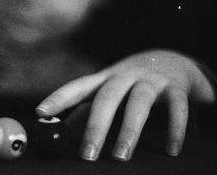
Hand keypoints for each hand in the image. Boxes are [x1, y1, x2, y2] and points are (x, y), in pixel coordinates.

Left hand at [35, 50, 214, 160]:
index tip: (40, 112)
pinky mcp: (176, 87)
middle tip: (86, 155)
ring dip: (129, 130)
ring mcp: (151, 80)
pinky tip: (170, 150)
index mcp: (104, 79)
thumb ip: (85, 112)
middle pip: (107, 98)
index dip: (58, 98)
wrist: (173, 60)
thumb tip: (56, 133)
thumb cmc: (131, 83)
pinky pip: (176, 107)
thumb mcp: (108, 92)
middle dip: (95, 126)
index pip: (78, 87)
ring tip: (120, 156)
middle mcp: (125, 76)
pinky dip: (175, 129)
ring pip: (139, 102)